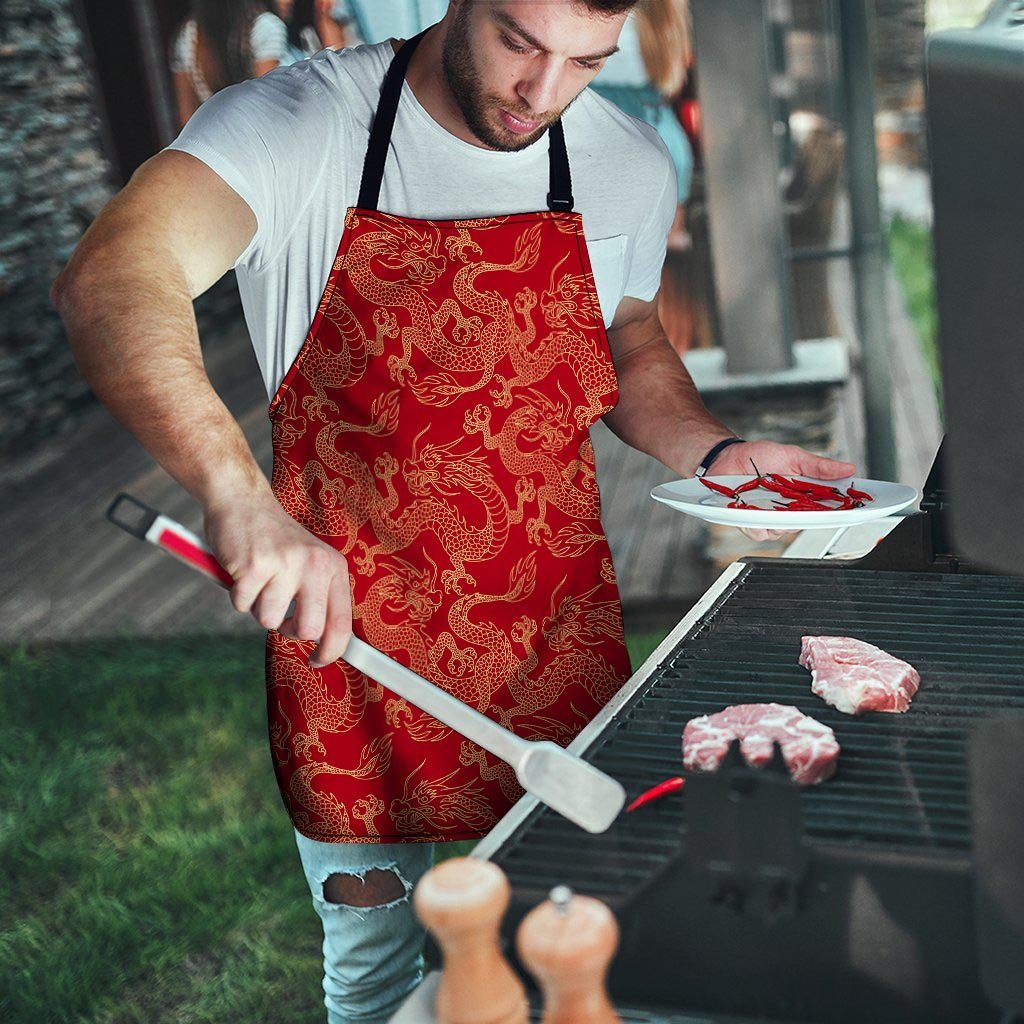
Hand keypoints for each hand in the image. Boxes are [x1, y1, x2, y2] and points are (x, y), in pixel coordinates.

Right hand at [203, 494, 351, 667]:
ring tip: (259, 580)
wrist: (242, 501)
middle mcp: (315, 564)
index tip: (317, 661)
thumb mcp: (309, 562)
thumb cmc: (275, 540)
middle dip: (288, 630)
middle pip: (308, 629)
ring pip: (269, 621)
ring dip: (257, 607)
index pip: (342, 622)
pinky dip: (237, 594)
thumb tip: (325, 644)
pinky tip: (242, 571)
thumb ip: (319, 597)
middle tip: (278, 612)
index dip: (332, 651)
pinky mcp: (254, 565)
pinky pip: (242, 605)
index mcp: (333, 566)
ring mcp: (285, 564)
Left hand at [707, 440, 856, 542]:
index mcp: (804, 495)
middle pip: (809, 523)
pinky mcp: (751, 523)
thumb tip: (848, 468)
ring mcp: (771, 518)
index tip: (857, 509)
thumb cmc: (759, 457)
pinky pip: (760, 532)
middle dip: (810, 516)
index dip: (843, 511)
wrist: (727, 457)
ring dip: (780, 518)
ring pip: (784, 531)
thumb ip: (819, 467)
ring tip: (772, 500)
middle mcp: (790, 510)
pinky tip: (753, 509)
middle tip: (806, 502)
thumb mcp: (793, 456)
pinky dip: (758, 522)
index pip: (829, 508)